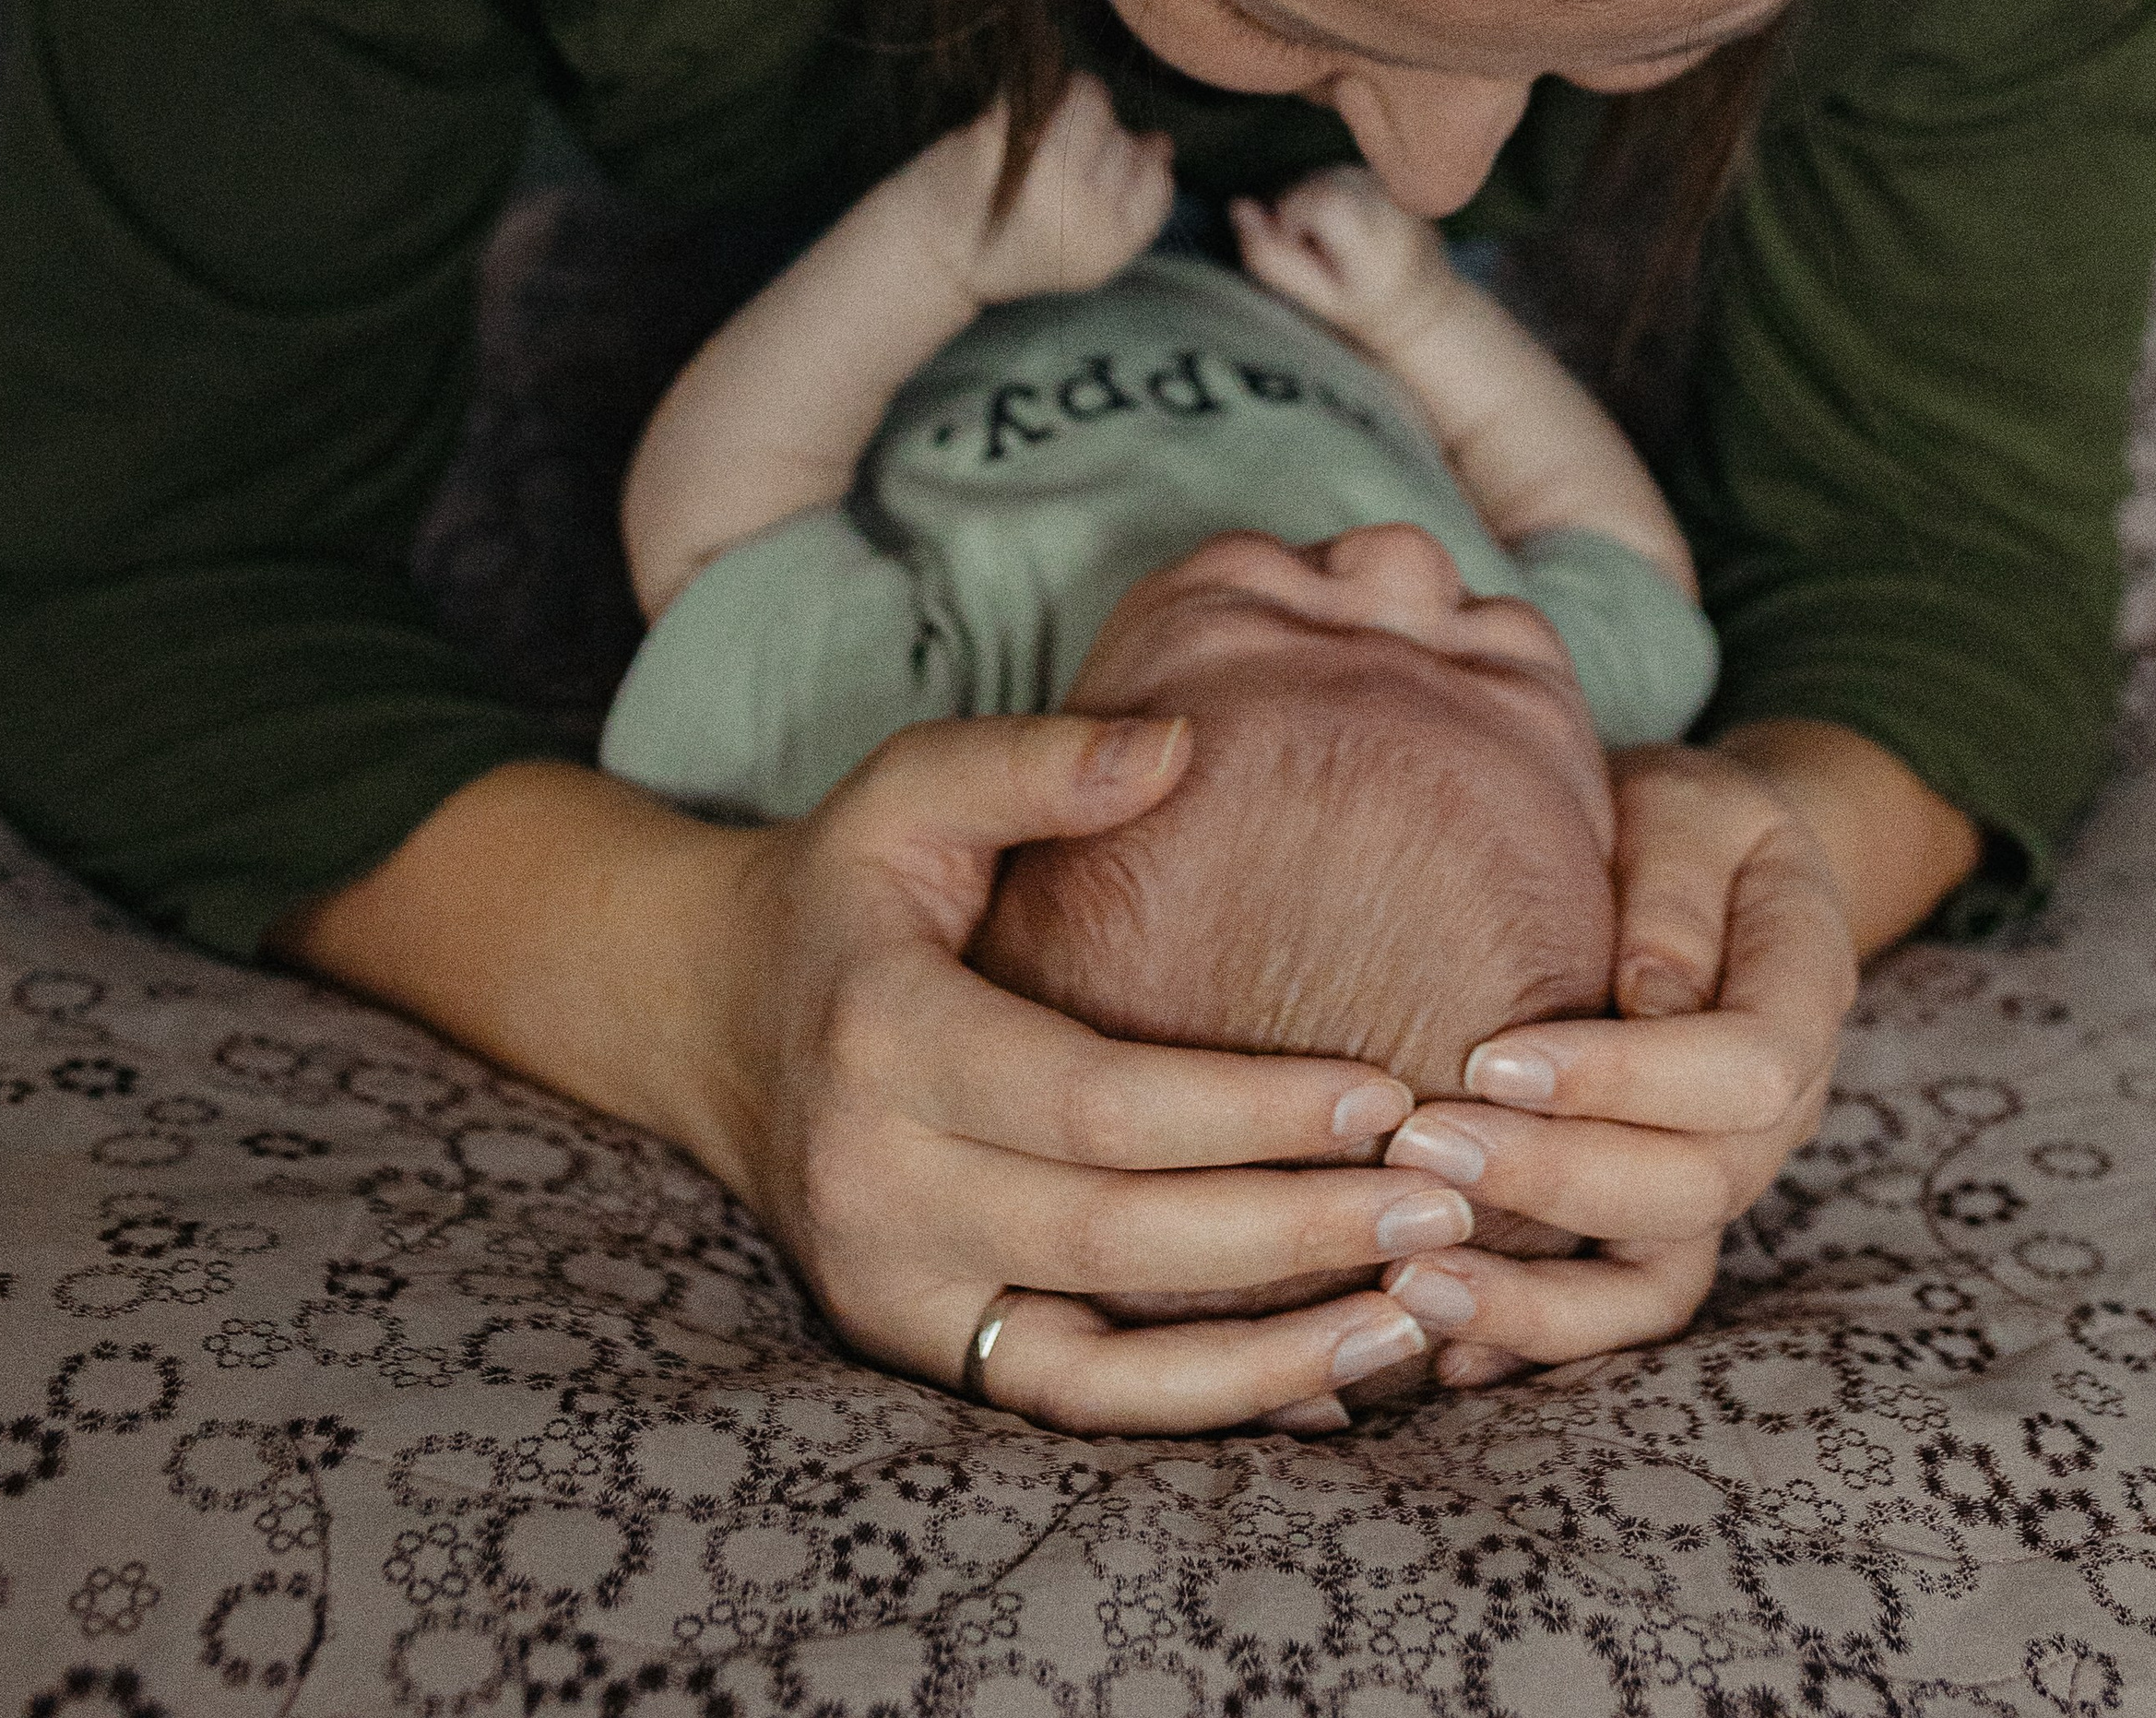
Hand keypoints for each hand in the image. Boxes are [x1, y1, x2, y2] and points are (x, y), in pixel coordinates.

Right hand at [676, 714, 1469, 1431]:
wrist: (710, 1018)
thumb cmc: (846, 889)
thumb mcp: (909, 789)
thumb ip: (1036, 761)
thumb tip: (1179, 744)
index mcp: (881, 1038)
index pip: (1091, 1101)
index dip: (1242, 1109)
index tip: (1381, 1091)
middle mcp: (875, 1186)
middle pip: (1112, 1238)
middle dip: (1291, 1230)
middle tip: (1445, 1204)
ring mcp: (893, 1289)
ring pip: (1098, 1365)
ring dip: (1270, 1355)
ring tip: (1420, 1311)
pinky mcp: (921, 1348)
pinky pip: (1071, 1408)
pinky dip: (1201, 1410)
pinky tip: (1327, 1382)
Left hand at [919, 78, 1174, 304]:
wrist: (931, 252)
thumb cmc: (1009, 248)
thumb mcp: (1083, 250)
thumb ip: (1131, 205)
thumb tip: (1162, 145)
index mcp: (1108, 247)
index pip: (1158, 185)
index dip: (1137, 171)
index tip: (1103, 175)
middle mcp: (1085, 211)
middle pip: (1129, 145)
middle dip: (1104, 145)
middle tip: (1061, 162)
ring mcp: (1048, 171)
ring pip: (1097, 107)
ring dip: (1079, 110)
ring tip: (1046, 133)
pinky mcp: (1012, 135)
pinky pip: (1060, 89)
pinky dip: (1049, 90)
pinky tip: (1028, 116)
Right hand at [1230, 165, 1452, 352]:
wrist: (1424, 304)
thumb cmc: (1366, 307)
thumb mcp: (1316, 297)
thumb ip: (1272, 257)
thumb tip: (1238, 207)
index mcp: (1366, 226)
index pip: (1299, 200)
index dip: (1290, 227)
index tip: (1311, 259)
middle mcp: (1382, 193)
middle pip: (1308, 184)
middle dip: (1300, 216)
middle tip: (1325, 257)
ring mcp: (1388, 181)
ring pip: (1320, 176)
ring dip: (1314, 206)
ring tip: (1339, 245)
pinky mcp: (1388, 177)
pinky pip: (1338, 175)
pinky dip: (1332, 198)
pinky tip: (1350, 229)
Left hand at [1371, 743, 1856, 1377]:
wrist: (1693, 861)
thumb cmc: (1677, 821)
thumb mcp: (1687, 808)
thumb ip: (1675, 888)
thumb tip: (1650, 998)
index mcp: (1805, 989)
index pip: (1746, 1067)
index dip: (1625, 1077)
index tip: (1491, 1058)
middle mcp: (1782, 1111)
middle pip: (1694, 1185)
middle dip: (1554, 1177)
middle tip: (1420, 1147)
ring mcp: (1724, 1174)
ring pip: (1659, 1277)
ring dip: (1539, 1298)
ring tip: (1413, 1281)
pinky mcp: (1661, 1217)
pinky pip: (1619, 1304)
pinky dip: (1538, 1335)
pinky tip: (1441, 1353)